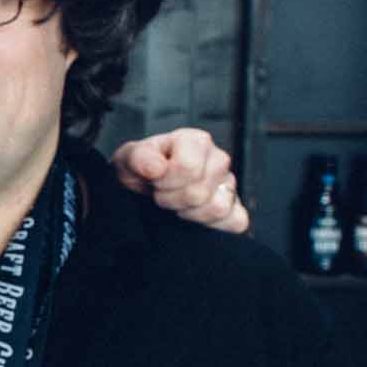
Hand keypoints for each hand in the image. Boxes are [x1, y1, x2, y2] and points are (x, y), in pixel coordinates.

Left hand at [112, 128, 248, 233]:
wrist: (145, 184)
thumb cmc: (142, 169)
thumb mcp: (129, 158)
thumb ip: (139, 158)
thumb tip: (156, 168)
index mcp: (196, 141)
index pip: (188, 167)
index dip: (165, 181)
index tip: (154, 180)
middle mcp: (218, 159)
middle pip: (199, 192)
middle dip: (171, 200)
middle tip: (161, 193)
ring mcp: (229, 183)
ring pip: (218, 208)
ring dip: (189, 213)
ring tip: (176, 203)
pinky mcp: (235, 206)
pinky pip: (236, 222)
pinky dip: (213, 225)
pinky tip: (193, 215)